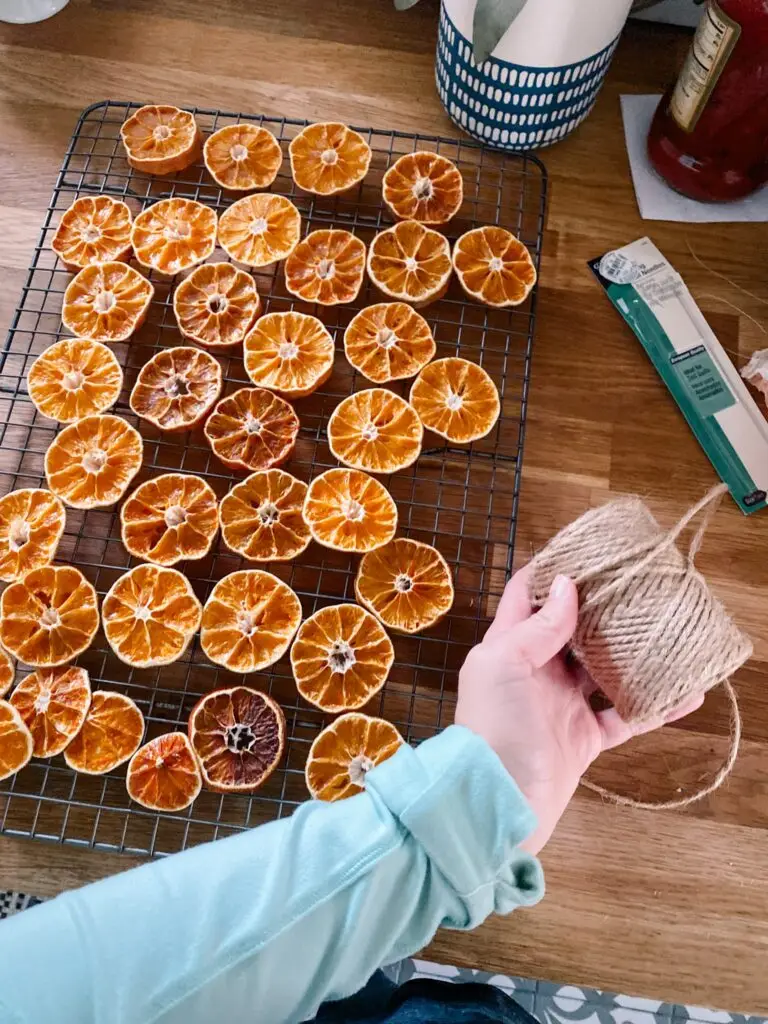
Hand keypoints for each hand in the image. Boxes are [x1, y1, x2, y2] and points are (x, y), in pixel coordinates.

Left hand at [455, 565, 701, 854]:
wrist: (499, 802)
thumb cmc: (492, 726)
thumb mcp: (503, 664)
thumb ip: (535, 627)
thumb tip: (568, 586)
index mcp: (508, 647)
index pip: (527, 597)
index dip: (551, 572)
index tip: (586, 551)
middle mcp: (536, 671)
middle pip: (571, 630)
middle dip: (600, 608)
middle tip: (638, 586)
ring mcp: (561, 705)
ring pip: (603, 670)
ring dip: (631, 654)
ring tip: (664, 630)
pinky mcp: (584, 738)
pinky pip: (626, 716)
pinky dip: (654, 706)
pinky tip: (685, 692)